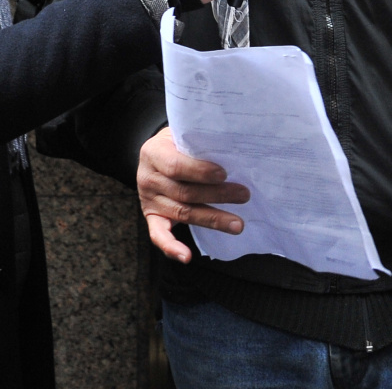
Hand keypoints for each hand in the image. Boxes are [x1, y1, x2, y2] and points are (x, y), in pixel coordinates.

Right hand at [138, 127, 249, 262]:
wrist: (154, 153)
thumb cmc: (176, 143)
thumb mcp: (181, 134)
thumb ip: (198, 143)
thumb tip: (233, 152)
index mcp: (153, 153)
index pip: (175, 165)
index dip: (200, 171)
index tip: (224, 174)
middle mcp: (147, 178)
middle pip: (184, 192)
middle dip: (217, 195)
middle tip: (244, 195)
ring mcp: (148, 200)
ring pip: (183, 213)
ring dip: (212, 219)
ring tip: (237, 223)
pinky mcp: (152, 217)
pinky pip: (158, 235)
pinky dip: (171, 248)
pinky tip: (186, 256)